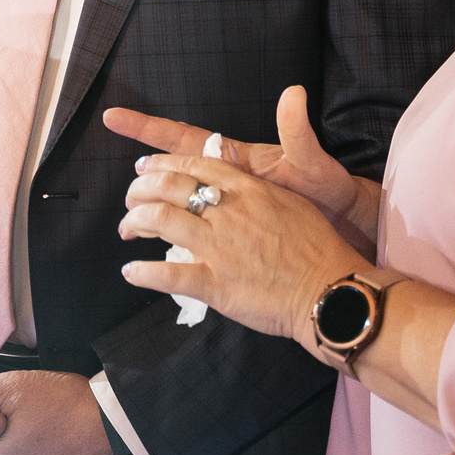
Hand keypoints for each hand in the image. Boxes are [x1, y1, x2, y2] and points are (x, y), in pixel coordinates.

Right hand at [106, 86, 372, 238]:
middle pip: (171, 173)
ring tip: (127, 223)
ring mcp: (226, 209)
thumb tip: (294, 92)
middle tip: (124, 195)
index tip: (113, 118)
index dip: (148, 129)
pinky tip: (153, 256)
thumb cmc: (326, 192)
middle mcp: (224, 182)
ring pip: (178, 204)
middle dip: (143, 180)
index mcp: (234, 160)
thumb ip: (297, 131)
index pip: (184, 139)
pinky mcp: (232, 237)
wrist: (342, 229)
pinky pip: (194, 237)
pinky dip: (173, 243)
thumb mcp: (312, 163)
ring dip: (152, 211)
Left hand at [120, 153, 373, 346]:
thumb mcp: (289, 199)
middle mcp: (228, 212)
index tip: (144, 168)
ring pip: (160, 220)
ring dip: (134, 221)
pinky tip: (131, 271)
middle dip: (139, 190)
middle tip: (130, 199)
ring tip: (126, 229)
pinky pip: (168, 275)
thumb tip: (227, 166)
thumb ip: (252, 184)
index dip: (161, 164)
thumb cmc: (316, 246)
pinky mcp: (215, 284)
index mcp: (246, 189)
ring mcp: (219, 248)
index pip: (191, 164)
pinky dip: (143, 272)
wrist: (329, 291)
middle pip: (168, 186)